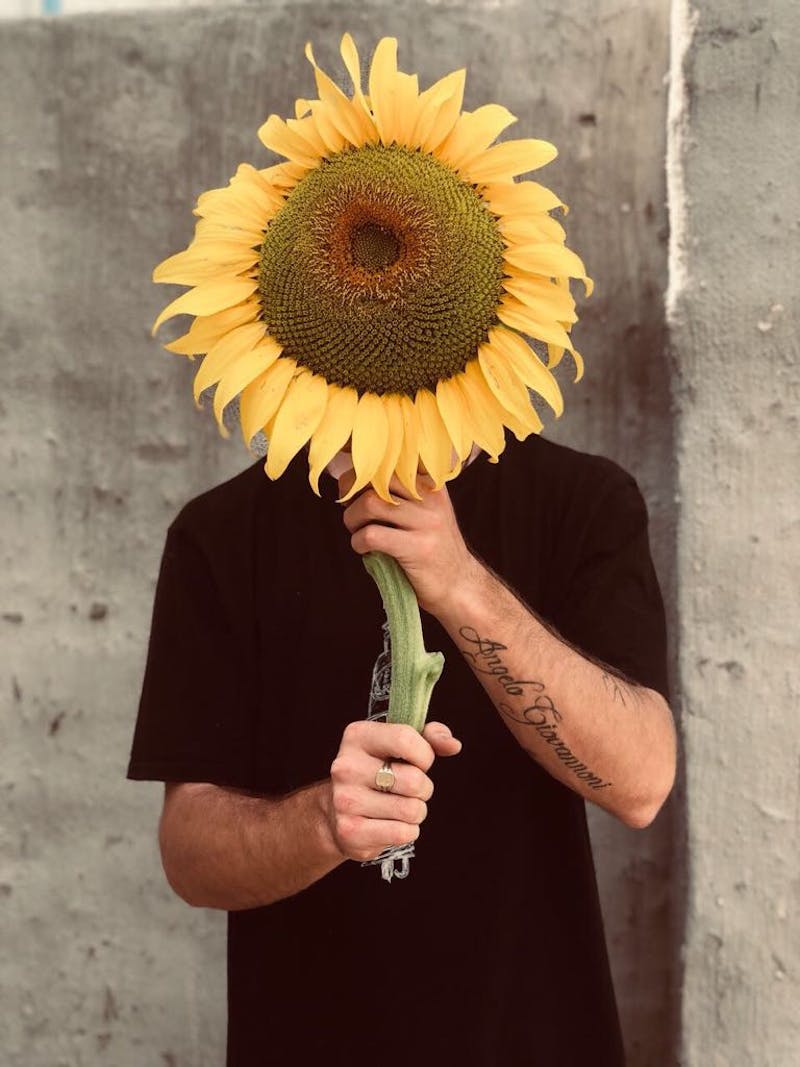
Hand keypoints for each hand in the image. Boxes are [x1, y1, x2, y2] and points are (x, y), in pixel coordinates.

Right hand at [323, 719, 461, 862]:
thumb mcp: (399, 745)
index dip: (424, 754)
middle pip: (413, 780)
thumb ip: (430, 737)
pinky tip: (391, 823)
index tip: (420, 762)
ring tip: (399, 806)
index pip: (405, 738)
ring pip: (411, 810)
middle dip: (423, 788)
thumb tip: (453, 745)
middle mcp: (346, 766)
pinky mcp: (350, 831)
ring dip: (416, 811)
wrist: (336, 811)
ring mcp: (345, 800)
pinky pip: (402, 833)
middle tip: (410, 789)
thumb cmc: (376, 772)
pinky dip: (407, 831)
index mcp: (357, 736)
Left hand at [339, 471, 481, 615]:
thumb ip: (399, 495)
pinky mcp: (417, 548)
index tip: (356, 493)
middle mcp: (431, 498)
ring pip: (369, 503)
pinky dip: (358, 542)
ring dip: (352, 519)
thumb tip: (351, 482)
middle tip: (353, 515)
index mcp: (431, 484)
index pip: (388, 462)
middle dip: (351, 496)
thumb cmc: (432, 548)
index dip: (362, 475)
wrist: (459, 585)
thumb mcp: (424, 512)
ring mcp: (426, 523)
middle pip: (375, 479)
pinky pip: (372, 535)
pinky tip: (365, 550)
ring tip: (358, 532)